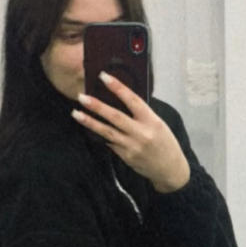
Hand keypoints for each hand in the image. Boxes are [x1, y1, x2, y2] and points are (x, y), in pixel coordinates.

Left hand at [71, 71, 189, 192]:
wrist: (169, 169)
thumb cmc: (165, 142)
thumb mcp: (158, 124)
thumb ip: (141, 114)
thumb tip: (120, 100)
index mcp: (152, 121)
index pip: (133, 100)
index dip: (118, 87)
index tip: (104, 76)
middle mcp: (141, 133)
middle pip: (115, 117)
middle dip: (97, 106)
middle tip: (81, 97)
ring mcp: (132, 146)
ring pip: (107, 132)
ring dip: (90, 122)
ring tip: (75, 113)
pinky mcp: (125, 157)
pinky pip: (109, 142)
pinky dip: (98, 134)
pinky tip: (88, 128)